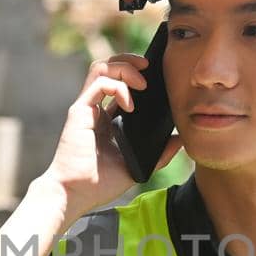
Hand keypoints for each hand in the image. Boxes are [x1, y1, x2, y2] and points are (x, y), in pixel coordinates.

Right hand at [38, 54, 183, 225]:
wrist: (75, 194)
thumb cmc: (99, 183)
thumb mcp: (137, 165)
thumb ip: (159, 153)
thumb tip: (180, 139)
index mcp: (107, 117)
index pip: (118, 82)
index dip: (134, 72)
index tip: (154, 77)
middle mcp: (95, 108)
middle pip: (108, 67)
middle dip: (129, 60)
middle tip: (148, 67)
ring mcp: (86, 107)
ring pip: (101, 67)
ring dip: (124, 67)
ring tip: (142, 82)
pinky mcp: (80, 111)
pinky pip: (100, 84)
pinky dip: (119, 87)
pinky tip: (130, 105)